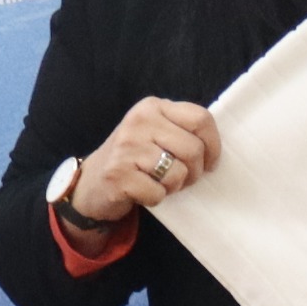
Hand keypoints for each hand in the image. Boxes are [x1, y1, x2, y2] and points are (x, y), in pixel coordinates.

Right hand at [64, 97, 219, 225]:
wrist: (92, 182)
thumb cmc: (134, 158)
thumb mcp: (155, 132)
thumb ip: (182, 130)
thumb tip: (214, 148)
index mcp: (153, 107)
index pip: (200, 118)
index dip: (213, 145)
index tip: (209, 162)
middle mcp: (139, 122)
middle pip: (193, 149)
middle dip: (195, 171)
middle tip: (182, 178)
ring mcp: (126, 148)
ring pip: (178, 173)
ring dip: (174, 186)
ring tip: (159, 182)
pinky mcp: (118, 175)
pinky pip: (158, 193)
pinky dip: (156, 198)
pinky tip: (142, 191)